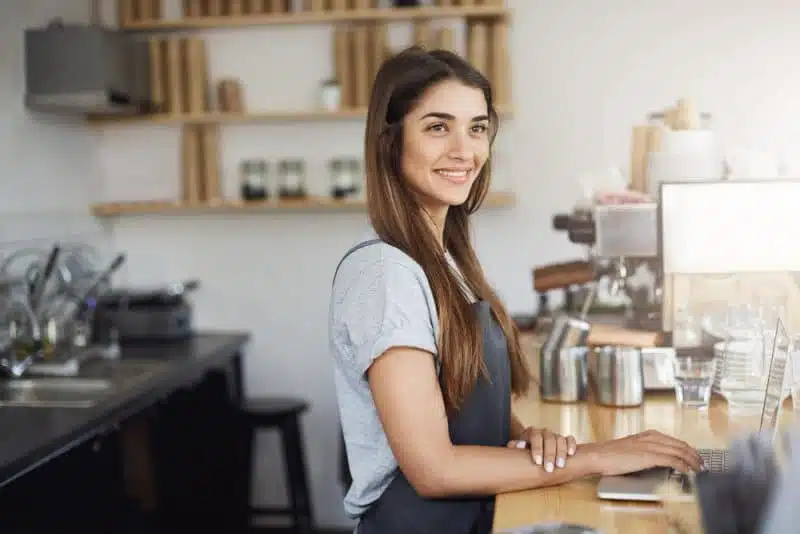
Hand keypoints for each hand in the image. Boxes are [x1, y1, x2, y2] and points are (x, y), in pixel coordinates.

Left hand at [507, 427, 576, 472]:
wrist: (533, 449)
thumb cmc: (524, 451)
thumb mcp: (517, 448)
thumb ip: (514, 446)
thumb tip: (518, 445)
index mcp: (532, 432)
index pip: (535, 436)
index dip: (537, 448)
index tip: (537, 462)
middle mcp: (544, 432)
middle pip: (549, 439)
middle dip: (549, 454)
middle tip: (549, 469)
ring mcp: (555, 435)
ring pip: (560, 439)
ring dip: (561, 452)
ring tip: (560, 466)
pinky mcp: (565, 440)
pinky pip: (570, 439)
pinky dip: (571, 445)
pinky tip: (571, 454)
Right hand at [579, 429, 702, 475]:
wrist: (597, 456)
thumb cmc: (609, 455)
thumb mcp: (631, 449)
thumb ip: (645, 451)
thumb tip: (657, 460)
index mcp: (648, 435)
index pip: (675, 441)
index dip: (688, 450)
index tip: (695, 458)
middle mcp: (651, 437)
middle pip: (681, 445)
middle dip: (694, 455)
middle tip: (702, 464)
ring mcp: (650, 446)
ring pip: (679, 451)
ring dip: (692, 461)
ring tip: (699, 469)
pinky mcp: (648, 456)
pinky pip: (672, 460)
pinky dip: (682, 465)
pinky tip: (686, 471)